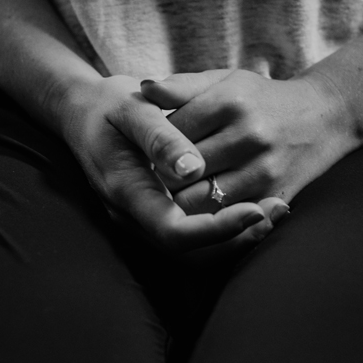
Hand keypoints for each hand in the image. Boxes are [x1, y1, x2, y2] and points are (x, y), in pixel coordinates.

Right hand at [57, 75, 282, 252]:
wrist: (85, 114)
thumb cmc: (110, 107)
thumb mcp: (130, 110)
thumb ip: (160, 138)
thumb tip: (193, 167)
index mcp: (126, 193)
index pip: (174, 232)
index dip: (216, 229)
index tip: (255, 210)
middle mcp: (133, 218)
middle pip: (190, 254)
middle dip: (236, 239)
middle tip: (278, 210)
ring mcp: (144, 223)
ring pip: (195, 254)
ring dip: (237, 239)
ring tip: (275, 211)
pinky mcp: (157, 218)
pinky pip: (195, 241)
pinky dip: (227, 230)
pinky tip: (257, 207)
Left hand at [141, 69, 358, 213]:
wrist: (322, 118)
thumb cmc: (260, 99)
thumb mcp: (224, 81)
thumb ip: (181, 86)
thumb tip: (143, 88)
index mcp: (230, 101)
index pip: (169, 133)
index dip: (154, 144)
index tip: (151, 148)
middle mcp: (248, 135)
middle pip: (179, 170)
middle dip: (163, 175)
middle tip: (158, 174)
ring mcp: (263, 169)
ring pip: (197, 199)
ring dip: (182, 198)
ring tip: (179, 188)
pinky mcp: (273, 195)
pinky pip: (225, 216)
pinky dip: (209, 212)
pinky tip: (206, 200)